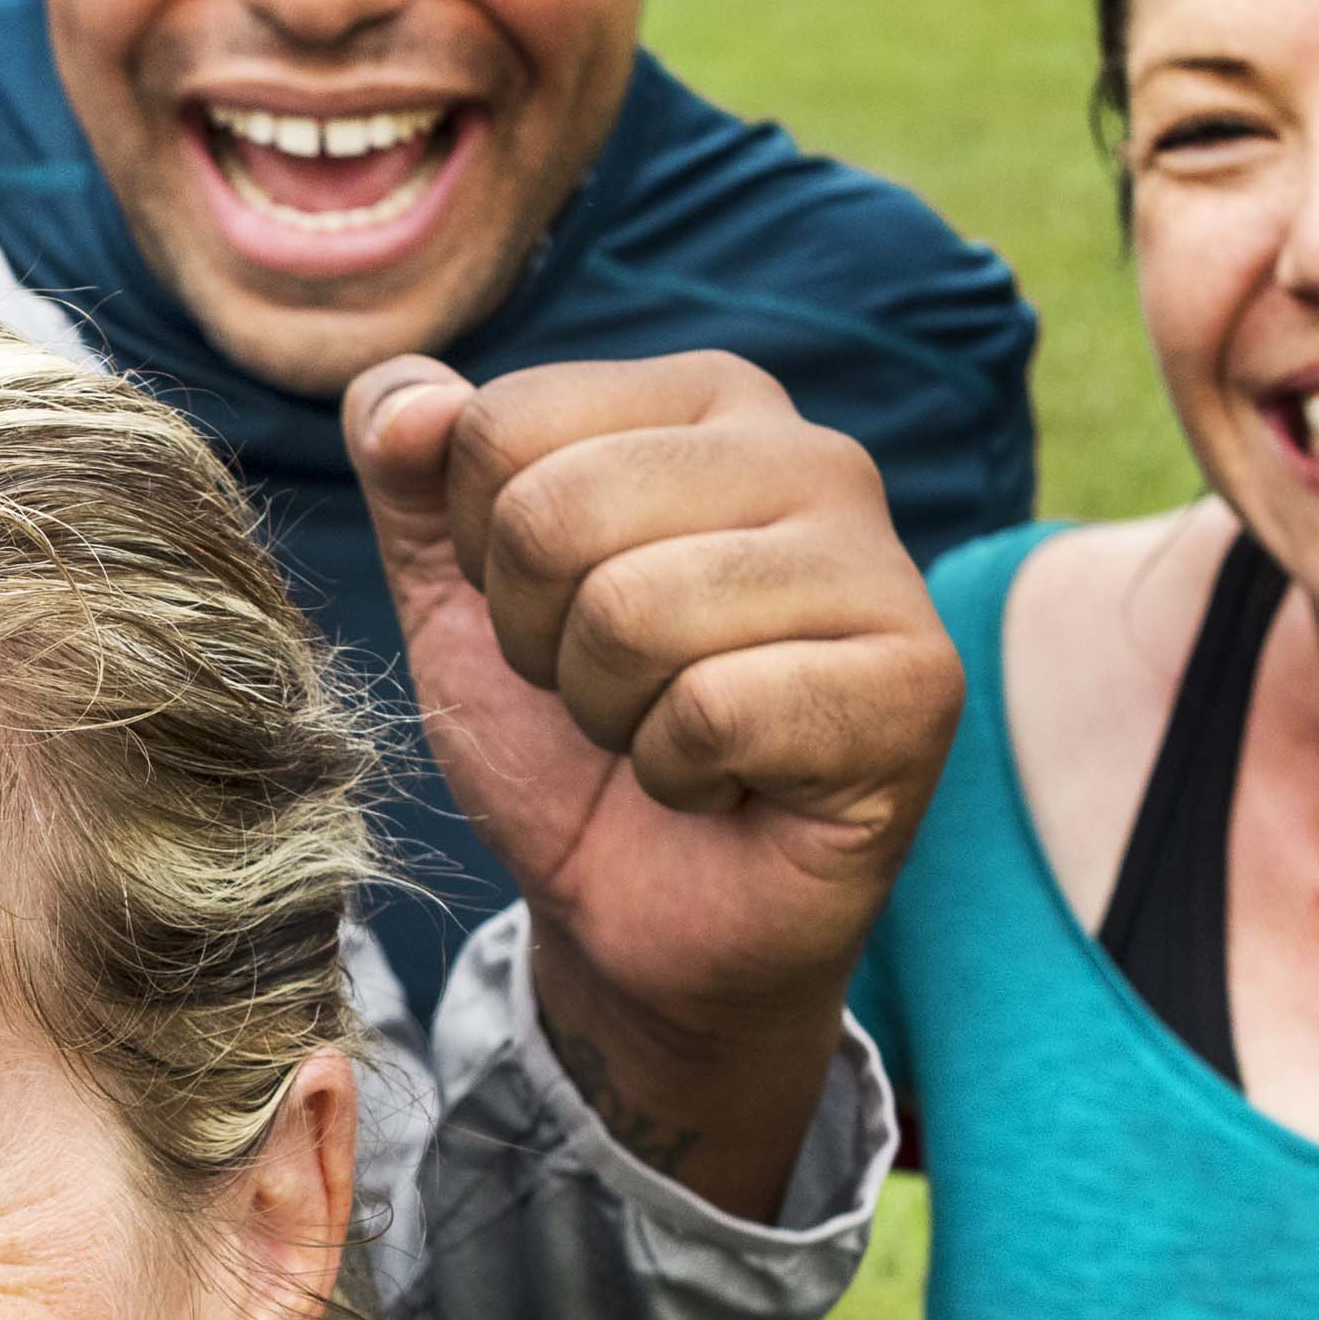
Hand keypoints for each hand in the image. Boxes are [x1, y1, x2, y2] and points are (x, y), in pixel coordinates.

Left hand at [351, 352, 961, 1212]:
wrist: (644, 918)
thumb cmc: (567, 743)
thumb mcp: (452, 600)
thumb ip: (414, 476)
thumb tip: (404, 401)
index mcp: (709, 400)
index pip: (503, 425)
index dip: (482, 559)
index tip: (551, 621)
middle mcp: (813, 453)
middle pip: (556, 513)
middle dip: (539, 641)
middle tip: (610, 693)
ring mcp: (880, 565)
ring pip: (632, 611)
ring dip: (608, 712)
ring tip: (666, 733)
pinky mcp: (914, 685)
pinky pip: (714, 709)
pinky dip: (680, 773)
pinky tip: (728, 783)